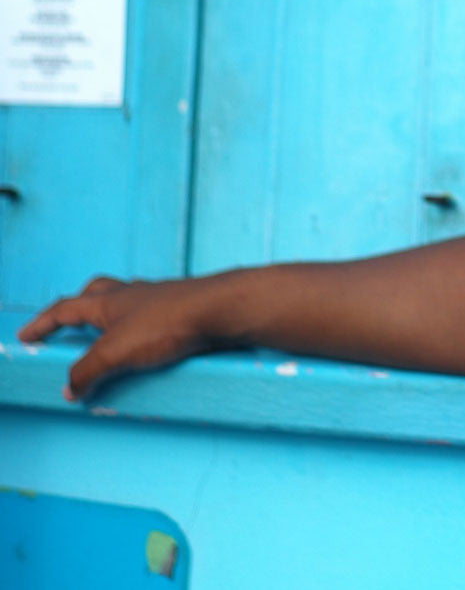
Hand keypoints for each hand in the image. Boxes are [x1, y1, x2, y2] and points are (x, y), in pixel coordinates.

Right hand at [18, 273, 228, 399]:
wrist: (220, 310)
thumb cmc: (167, 323)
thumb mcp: (116, 352)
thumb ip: (87, 371)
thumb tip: (69, 389)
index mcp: (108, 301)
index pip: (65, 309)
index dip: (43, 324)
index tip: (26, 335)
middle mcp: (131, 295)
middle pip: (95, 294)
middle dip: (77, 309)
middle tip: (67, 326)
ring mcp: (157, 300)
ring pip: (125, 305)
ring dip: (110, 322)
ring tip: (105, 344)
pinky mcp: (179, 312)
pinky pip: (150, 320)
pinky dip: (138, 333)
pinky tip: (145, 349)